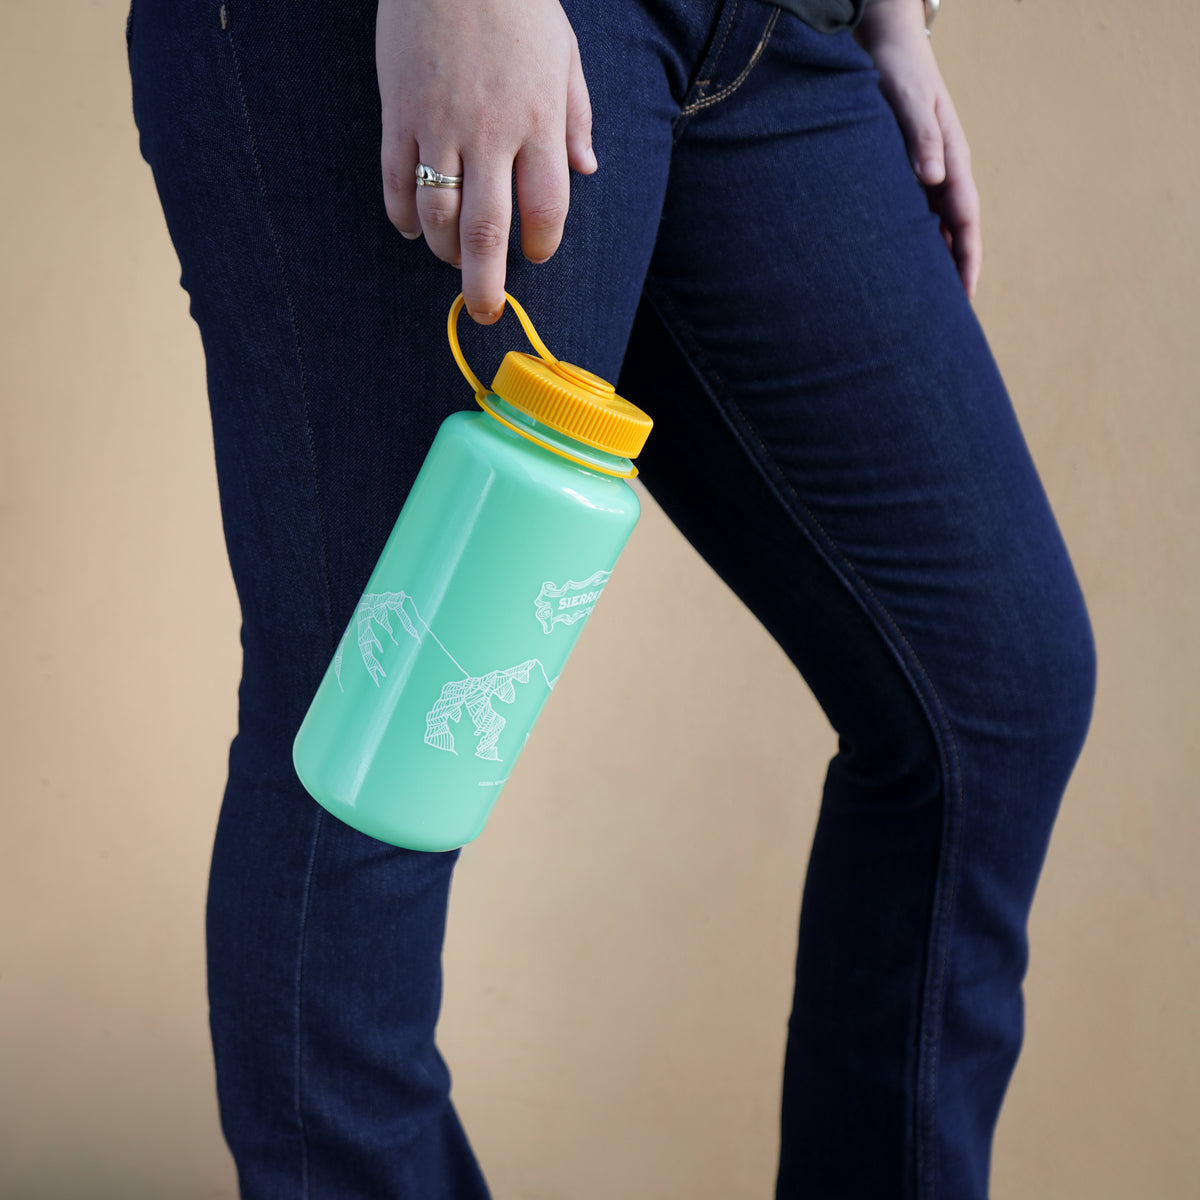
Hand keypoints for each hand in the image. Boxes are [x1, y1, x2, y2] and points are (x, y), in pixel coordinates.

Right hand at [377, 0, 596, 323]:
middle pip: (487, 230)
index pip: (545, 208)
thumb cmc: (518, 4)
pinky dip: (402, 215)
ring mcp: (438, 124)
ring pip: (437, 214)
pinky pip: (395, 179)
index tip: (537, 254)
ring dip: (444, 250)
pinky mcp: (398, 112)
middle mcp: (490, 132)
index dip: (542, 244)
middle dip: (485, 283)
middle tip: (485, 313)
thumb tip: (588, 172)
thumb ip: (576, 118)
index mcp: (539, 121)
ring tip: (452, 259)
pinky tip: (413, 228)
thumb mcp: (565, 55)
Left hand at [857, 0, 980, 296]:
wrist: (886, 45)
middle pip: (952, 235)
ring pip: (931, 230)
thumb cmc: (897, 70)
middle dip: (951, 276)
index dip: (966, 261)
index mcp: (951, 161)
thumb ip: (921, 137)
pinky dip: (908, 246)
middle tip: (943, 322)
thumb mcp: (908, 99)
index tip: (963, 297)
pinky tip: (893, 270)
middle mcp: (942, 174)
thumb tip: (934, 178)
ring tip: (919, 308)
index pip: (965, 222)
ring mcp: (925, 176)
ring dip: (929, 266)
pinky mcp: (903, 175)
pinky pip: (910, 219)